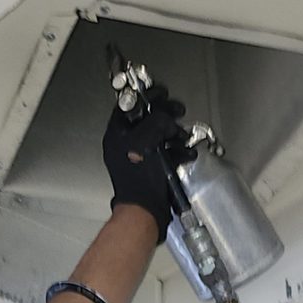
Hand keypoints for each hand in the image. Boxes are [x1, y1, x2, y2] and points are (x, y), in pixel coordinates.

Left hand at [102, 85, 189, 243]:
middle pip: (146, 118)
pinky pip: (165, 152)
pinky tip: (185, 153)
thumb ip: (156, 121)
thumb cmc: (141, 177)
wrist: (146, 211)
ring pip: (158, 134)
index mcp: (117, 134)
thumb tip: (166, 115)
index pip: (129, 104)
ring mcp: (138, 157)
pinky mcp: (151, 169)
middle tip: (178, 111)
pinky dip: (176, 150)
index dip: (146, 95)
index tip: (161, 92)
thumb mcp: (147, 141)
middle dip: (165, 115)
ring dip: (174, 133)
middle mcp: (124, 144)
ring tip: (182, 136)